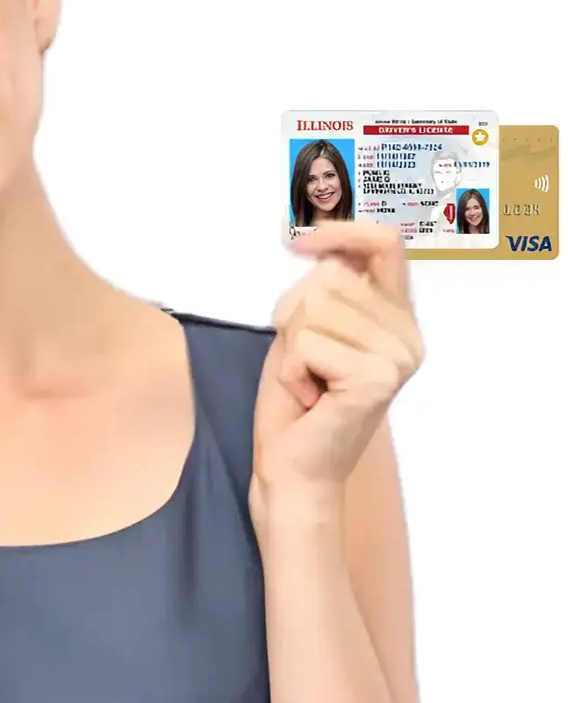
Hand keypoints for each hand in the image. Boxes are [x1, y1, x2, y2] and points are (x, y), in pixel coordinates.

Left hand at [251, 222, 423, 508]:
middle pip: (331, 277)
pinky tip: (311, 396)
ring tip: (309, 380)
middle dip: (295, 316)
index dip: (342, 232)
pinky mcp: (377, 378)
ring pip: (314, 307)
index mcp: (398, 317)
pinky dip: (292, 369)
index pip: (386, 244)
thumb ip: (325, 287)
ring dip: (292, 346)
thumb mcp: (307, 328)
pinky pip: (307, 343)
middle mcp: (409, 335)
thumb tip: (318, 246)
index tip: (298, 242)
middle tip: (305, 364)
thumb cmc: (296, 403)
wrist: (293, 470)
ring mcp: (399, 357)